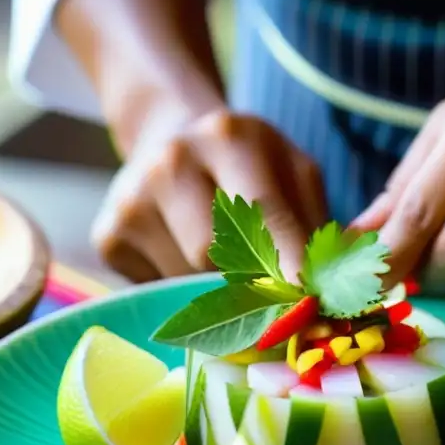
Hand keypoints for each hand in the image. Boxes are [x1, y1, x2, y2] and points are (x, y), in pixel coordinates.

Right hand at [92, 109, 326, 282]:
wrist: (170, 136)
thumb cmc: (251, 166)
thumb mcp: (295, 175)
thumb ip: (316, 227)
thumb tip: (338, 292)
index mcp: (230, 137)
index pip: (264, 215)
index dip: (289, 267)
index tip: (312, 305)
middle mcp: (172, 162)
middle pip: (218, 256)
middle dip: (255, 290)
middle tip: (280, 309)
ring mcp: (131, 200)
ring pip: (187, 282)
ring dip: (220, 297)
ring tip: (234, 276)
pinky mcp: (107, 236)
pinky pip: (158, 291)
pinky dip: (185, 294)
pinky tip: (191, 265)